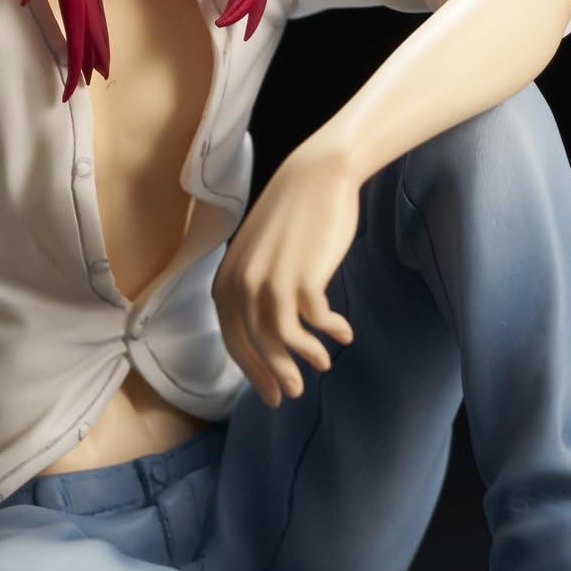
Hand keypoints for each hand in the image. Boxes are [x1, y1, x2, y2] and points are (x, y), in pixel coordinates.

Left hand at [213, 133, 358, 407]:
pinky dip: (330, 331)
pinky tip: (343, 332)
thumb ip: (252, 287)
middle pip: (257, 347)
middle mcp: (242, 286)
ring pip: (284, 341)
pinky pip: (317, 322)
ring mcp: (272, 284)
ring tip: (323, 363)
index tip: (270, 392)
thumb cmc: (291, 217)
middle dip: (276, 375)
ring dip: (306, 357)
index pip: (234, 341)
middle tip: (293, 393)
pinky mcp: (304, 281)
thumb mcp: (257, 254)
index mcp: (226, 281)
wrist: (315, 177)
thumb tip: (266, 332)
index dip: (253, 371)